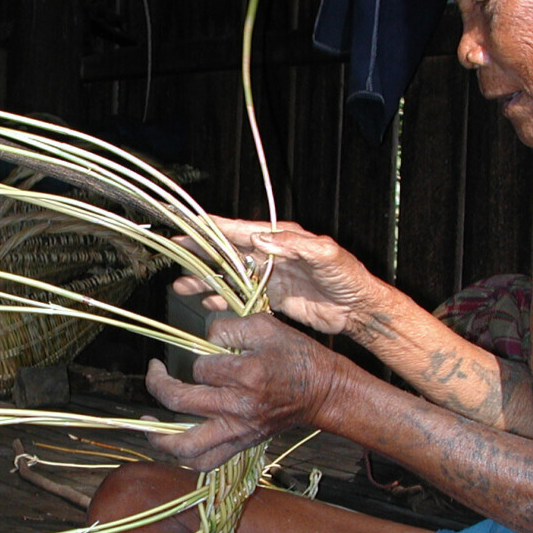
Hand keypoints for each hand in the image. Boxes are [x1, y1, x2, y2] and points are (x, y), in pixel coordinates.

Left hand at [144, 313, 340, 469]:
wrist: (322, 392)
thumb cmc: (296, 356)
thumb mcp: (266, 326)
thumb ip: (228, 328)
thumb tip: (201, 340)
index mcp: (246, 375)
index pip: (199, 368)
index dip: (196, 357)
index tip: (206, 353)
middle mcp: (238, 407)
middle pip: (180, 401)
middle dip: (158, 384)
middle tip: (154, 371)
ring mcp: (238, 431)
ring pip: (187, 446)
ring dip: (160, 437)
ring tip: (148, 423)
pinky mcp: (241, 445)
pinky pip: (206, 461)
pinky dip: (185, 457)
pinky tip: (173, 442)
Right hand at [173, 217, 386, 335]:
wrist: (358, 308)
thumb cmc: (348, 276)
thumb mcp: (326, 254)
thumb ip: (295, 245)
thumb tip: (261, 239)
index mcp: (281, 238)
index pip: (240, 230)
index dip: (212, 227)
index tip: (188, 223)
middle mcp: (271, 254)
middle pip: (227, 251)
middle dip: (200, 253)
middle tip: (174, 254)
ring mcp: (270, 276)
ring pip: (229, 275)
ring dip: (206, 280)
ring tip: (182, 286)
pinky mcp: (272, 297)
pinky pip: (240, 296)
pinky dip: (222, 299)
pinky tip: (207, 304)